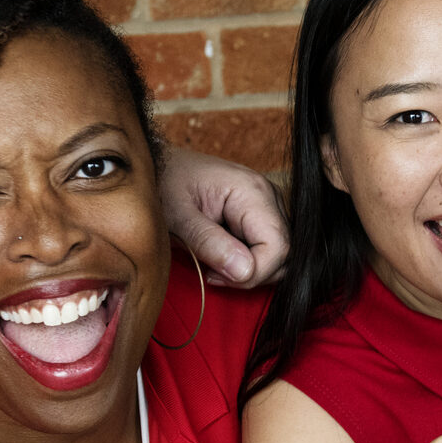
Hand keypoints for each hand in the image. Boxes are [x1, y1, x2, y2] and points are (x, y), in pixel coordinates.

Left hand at [160, 147, 289, 286]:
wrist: (157, 167)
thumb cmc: (162, 185)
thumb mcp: (176, 217)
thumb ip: (208, 243)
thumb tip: (244, 272)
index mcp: (253, 192)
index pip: (278, 248)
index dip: (254, 272)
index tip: (215, 276)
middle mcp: (269, 196)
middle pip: (285, 253)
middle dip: (252, 274)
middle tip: (212, 273)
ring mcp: (268, 205)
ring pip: (280, 255)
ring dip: (250, 270)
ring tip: (214, 266)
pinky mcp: (261, 214)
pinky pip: (269, 248)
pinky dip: (248, 262)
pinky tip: (221, 258)